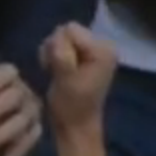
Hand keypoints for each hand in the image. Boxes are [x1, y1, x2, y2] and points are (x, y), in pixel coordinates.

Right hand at [41, 22, 116, 142]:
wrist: (76, 126)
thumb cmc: (71, 105)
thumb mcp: (65, 79)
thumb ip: (62, 55)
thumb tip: (56, 36)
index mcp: (103, 50)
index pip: (70, 29)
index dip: (57, 46)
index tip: (56, 67)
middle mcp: (102, 46)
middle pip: (66, 31)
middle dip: (55, 48)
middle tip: (53, 70)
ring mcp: (94, 52)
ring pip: (61, 38)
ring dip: (52, 53)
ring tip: (54, 72)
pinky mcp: (85, 58)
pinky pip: (62, 46)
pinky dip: (55, 57)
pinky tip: (56, 72)